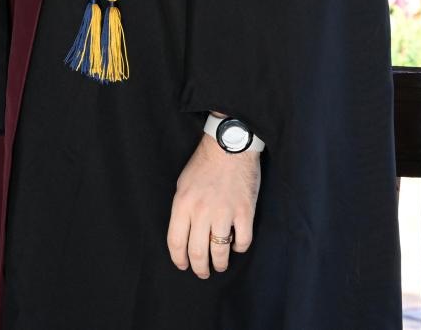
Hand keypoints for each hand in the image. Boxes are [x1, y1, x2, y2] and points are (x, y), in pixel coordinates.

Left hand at [166, 130, 261, 277]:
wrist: (229, 148)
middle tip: (202, 273)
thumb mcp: (183, 184)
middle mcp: (201, 211)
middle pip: (197, 251)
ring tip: (220, 266)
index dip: (178, 258)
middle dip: (199, 268)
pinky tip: (236, 246)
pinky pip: (242, 241)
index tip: (182, 265)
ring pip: (220, 251)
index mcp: (182, 204)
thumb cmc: (203, 165)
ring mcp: (224, 213)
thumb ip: (182, 209)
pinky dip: (239, 248)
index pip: (176, 241)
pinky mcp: (245, 212)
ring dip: (220, 263)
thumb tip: (185, 233)